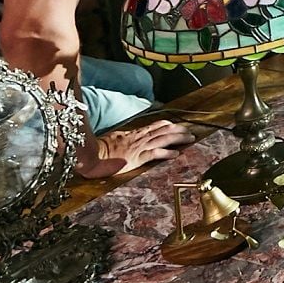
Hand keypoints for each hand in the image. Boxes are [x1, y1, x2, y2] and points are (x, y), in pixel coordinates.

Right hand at [78, 119, 194, 178]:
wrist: (93, 154)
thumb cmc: (101, 148)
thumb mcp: (115, 138)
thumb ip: (124, 137)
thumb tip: (127, 137)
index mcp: (134, 133)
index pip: (155, 126)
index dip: (169, 125)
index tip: (177, 125)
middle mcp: (140, 137)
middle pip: (164, 130)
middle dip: (179, 130)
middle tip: (190, 131)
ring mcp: (140, 147)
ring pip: (164, 139)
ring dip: (179, 139)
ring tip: (190, 139)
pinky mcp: (137, 157)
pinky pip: (156, 154)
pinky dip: (167, 153)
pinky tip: (177, 154)